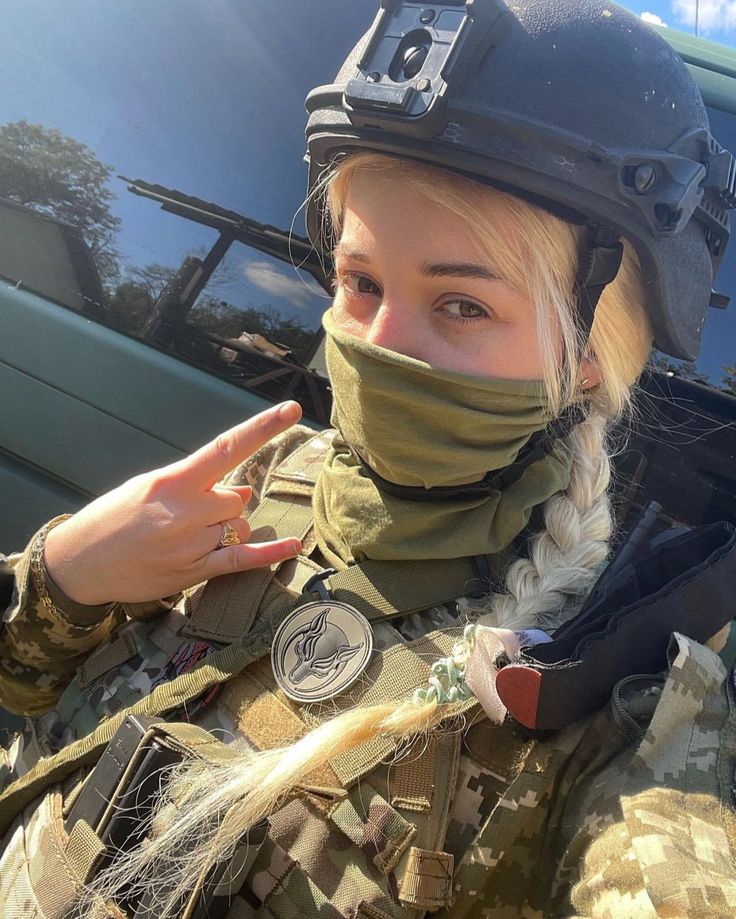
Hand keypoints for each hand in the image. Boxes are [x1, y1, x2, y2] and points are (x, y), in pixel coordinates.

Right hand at [44, 401, 303, 605]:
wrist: (78, 563)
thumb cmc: (114, 519)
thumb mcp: (147, 486)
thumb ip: (195, 484)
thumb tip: (239, 492)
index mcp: (172, 480)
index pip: (226, 447)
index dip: (263, 427)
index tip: (292, 410)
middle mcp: (186, 510)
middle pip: (236, 498)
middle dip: (222, 505)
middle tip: (188, 516)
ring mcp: (192, 543)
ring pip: (239, 526)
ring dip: (225, 530)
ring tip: (185, 539)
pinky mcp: (195, 572)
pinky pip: (244, 559)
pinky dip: (270, 554)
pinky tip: (292, 545)